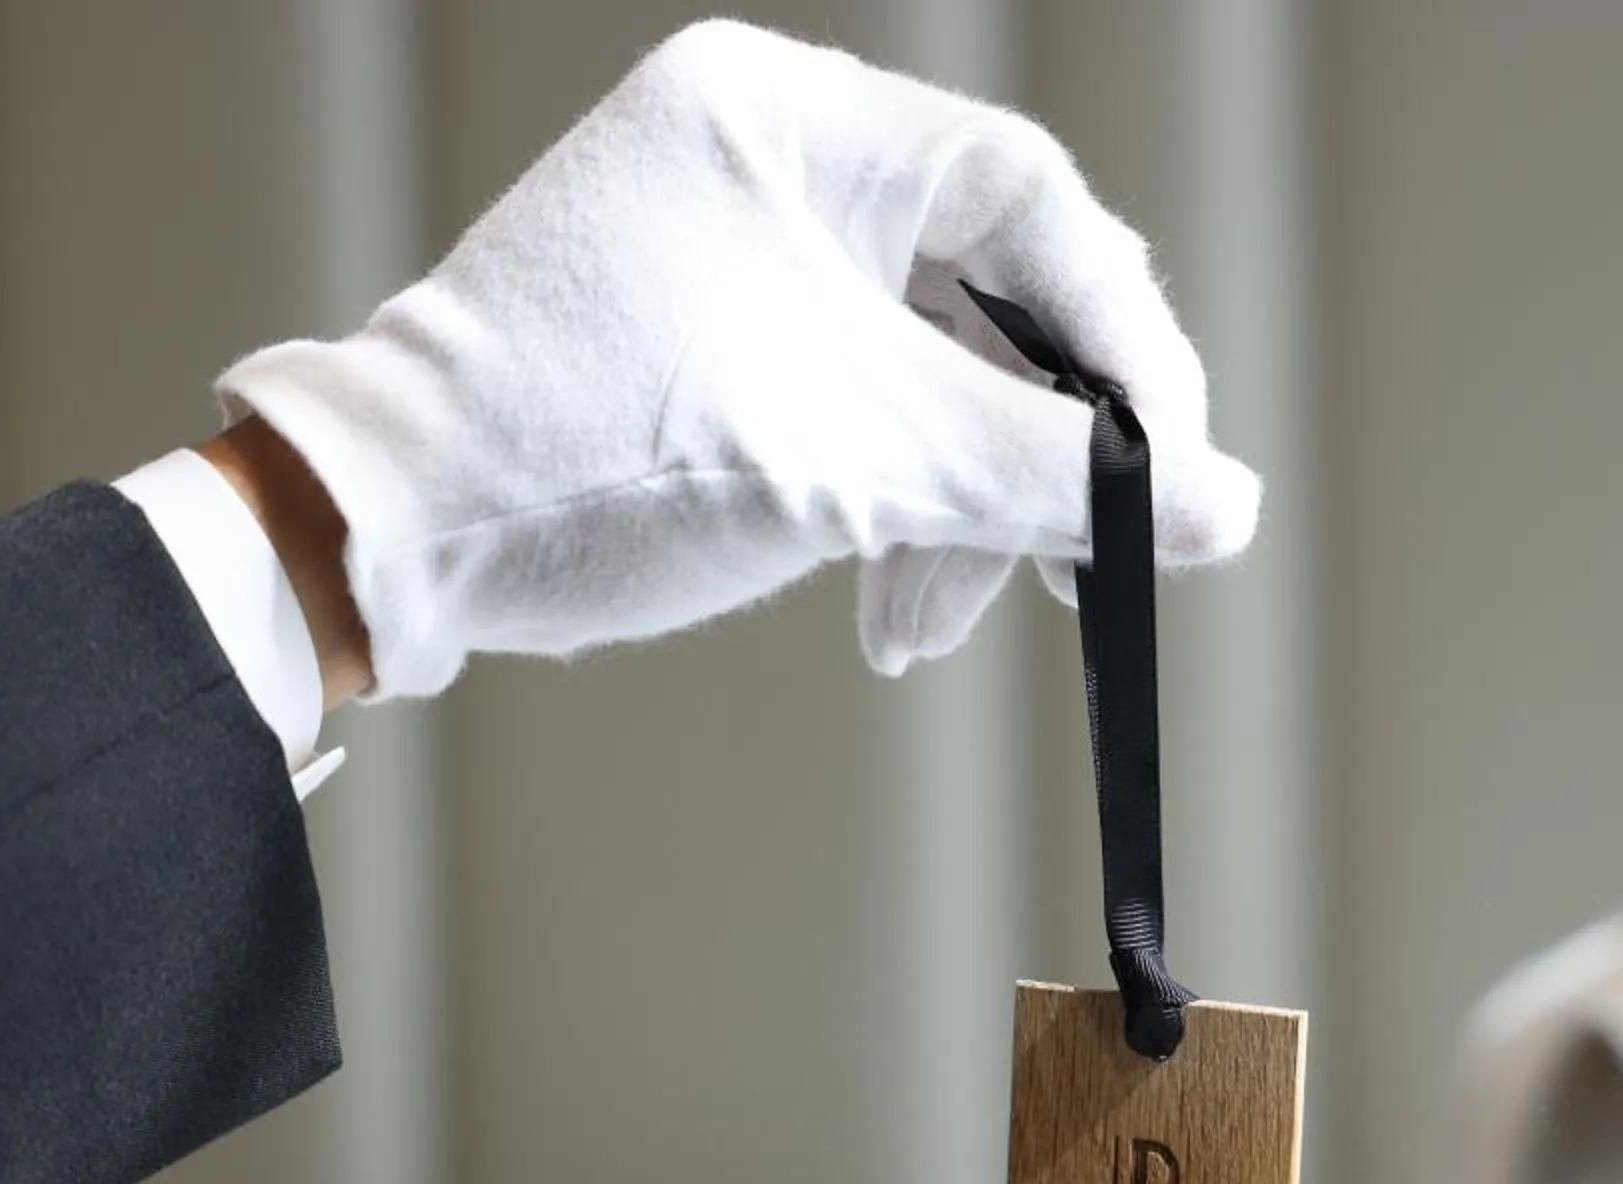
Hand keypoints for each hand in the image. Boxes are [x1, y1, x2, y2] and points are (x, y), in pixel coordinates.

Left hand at [219, 20, 1260, 697]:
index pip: (1032, 200)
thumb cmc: (588, 453)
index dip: (1123, 344)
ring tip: (944, 624)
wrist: (393, 538)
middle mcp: (775, 161)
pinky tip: (895, 606)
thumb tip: (1229, 509)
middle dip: (1040, 450)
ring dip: (968, 509)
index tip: (1174, 472)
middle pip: (995, 292)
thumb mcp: (859, 461)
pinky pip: (876, 411)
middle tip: (1087, 566)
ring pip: (940, 371)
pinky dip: (904, 511)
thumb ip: (1054, 475)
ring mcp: (750, 253)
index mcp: (794, 120)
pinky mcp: (731, 345)